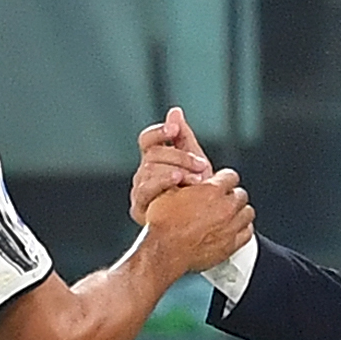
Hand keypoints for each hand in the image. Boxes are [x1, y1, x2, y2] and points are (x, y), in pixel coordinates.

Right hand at [131, 106, 215, 220]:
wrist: (198, 227)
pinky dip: (163, 185)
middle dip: (180, 158)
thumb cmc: (195, 193)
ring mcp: (139, 190)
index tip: (174, 130)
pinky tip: (180, 183)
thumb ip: (183, 138)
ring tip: (196, 178)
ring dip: (175, 172)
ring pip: (148, 172)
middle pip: (153, 156)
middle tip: (201, 165)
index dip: (158, 132)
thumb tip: (175, 112)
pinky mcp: (139, 208)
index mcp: (154, 160)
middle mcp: (143, 173)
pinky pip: (145, 192)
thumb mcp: (193, 162)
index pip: (147, 140)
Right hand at [139, 168, 253, 276]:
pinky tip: (234, 229)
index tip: (220, 182)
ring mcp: (230, 227)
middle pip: (241, 195)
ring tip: (230, 214)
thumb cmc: (163, 223)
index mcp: (211, 191)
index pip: (231, 176)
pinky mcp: (231, 245)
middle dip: (231, 195)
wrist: (164, 250)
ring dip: (239, 212)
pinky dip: (242, 229)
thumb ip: (186, 182)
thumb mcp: (168, 191)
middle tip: (222, 200)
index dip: (224, 178)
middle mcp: (225, 207)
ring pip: (247, 213)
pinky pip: (247, 233)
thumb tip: (192, 177)